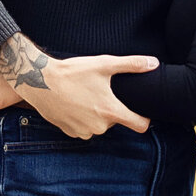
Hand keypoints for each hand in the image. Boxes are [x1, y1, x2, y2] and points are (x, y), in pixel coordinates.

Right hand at [0, 34, 155, 137]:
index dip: (144, 119)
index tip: (141, 112)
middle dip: (111, 109)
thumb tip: (154, 63)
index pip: (140, 125)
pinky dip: (82, 119)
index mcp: (111, 111)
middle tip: (99, 92)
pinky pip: (84, 128)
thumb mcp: (104, 64)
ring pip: (99, 125)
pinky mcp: (71, 133)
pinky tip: (74, 104)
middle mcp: (100, 126)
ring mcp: (84, 131)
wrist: (40, 81)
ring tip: (85, 96)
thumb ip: (132, 64)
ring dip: (96, 115)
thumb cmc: (73, 72)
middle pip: (116, 121)